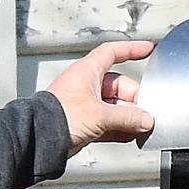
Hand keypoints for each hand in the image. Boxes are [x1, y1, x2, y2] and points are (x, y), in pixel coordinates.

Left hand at [46, 41, 153, 156]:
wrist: (40, 139)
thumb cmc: (61, 117)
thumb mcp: (101, 115)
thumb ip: (127, 117)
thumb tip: (145, 120)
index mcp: (87, 72)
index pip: (112, 52)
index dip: (131, 49)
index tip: (147, 50)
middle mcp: (85, 85)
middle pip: (119, 86)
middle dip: (134, 100)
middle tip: (146, 113)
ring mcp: (84, 104)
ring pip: (114, 106)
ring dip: (128, 117)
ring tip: (140, 127)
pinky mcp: (83, 122)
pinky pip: (107, 122)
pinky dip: (118, 128)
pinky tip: (129, 135)